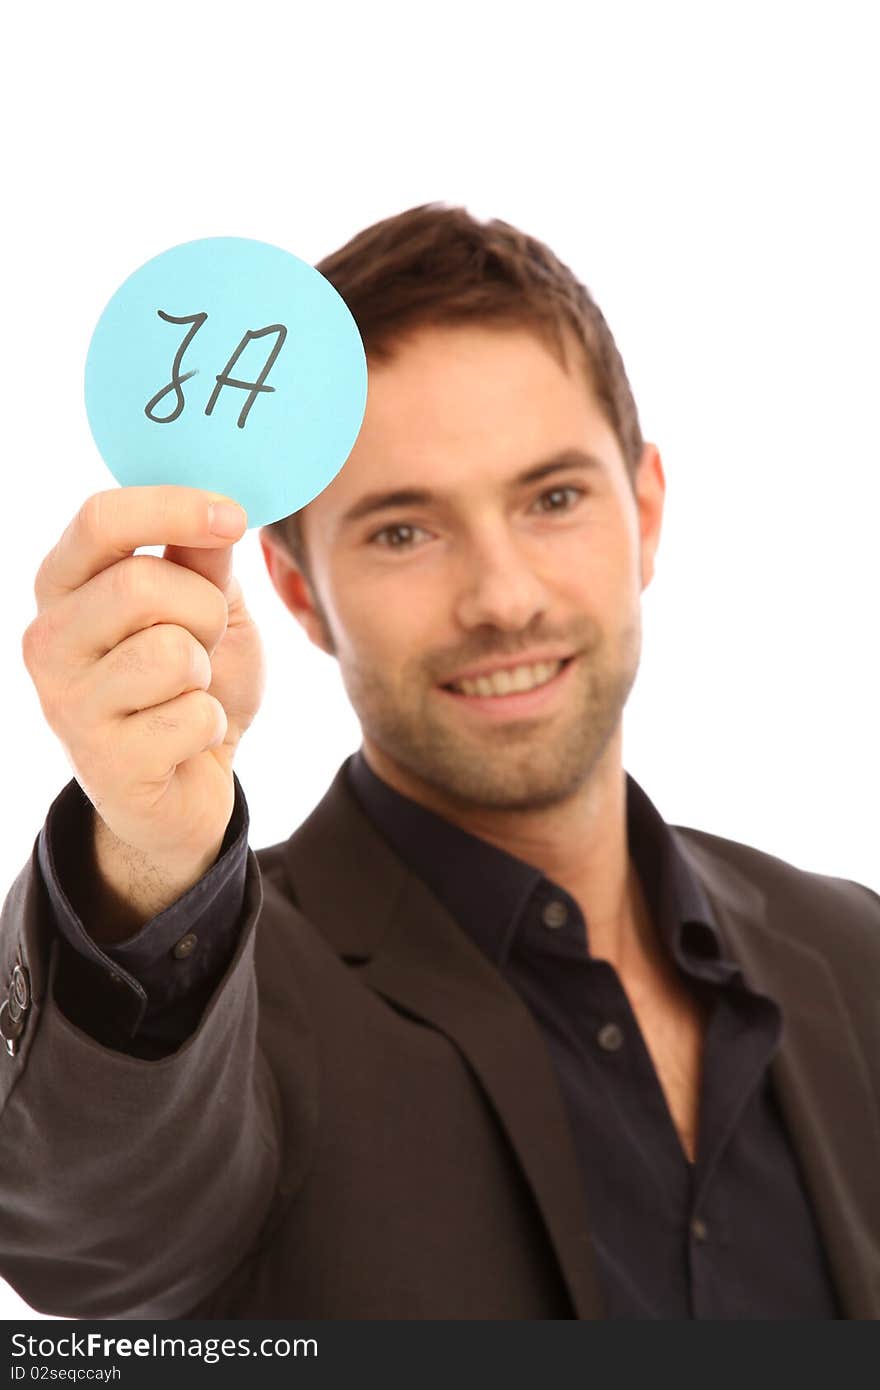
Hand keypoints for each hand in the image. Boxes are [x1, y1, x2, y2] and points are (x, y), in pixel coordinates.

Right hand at [22, 485, 265, 930]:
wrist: (190, 785)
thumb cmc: (191, 682)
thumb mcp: (207, 606)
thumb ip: (203, 556)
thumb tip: (220, 501)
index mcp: (65, 584)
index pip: (99, 518)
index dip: (173, 507)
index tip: (233, 516)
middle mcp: (49, 638)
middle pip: (141, 583)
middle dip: (203, 609)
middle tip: (204, 640)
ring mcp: (68, 704)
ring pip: (171, 651)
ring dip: (206, 673)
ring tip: (188, 691)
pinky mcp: (106, 762)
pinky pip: (192, 716)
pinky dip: (211, 724)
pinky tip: (186, 739)